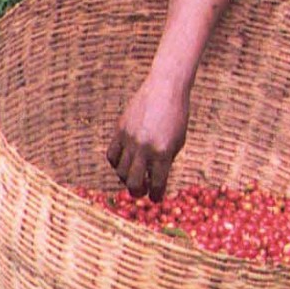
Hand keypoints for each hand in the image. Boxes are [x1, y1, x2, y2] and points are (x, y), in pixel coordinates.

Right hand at [106, 77, 189, 201]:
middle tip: (141, 193)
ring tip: (134, 177)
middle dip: (138, 192)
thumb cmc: (177, 117)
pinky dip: (116, 163)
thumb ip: (165, 161)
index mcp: (163, 153)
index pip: (157, 184)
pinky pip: (112, 155)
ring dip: (127, 178)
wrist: (166, 89)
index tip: (155, 198)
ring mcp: (130, 139)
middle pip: (134, 182)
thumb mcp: (178, 142)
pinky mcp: (119, 130)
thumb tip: (154, 181)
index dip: (156, 196)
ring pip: (120, 171)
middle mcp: (144, 148)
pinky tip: (124, 163)